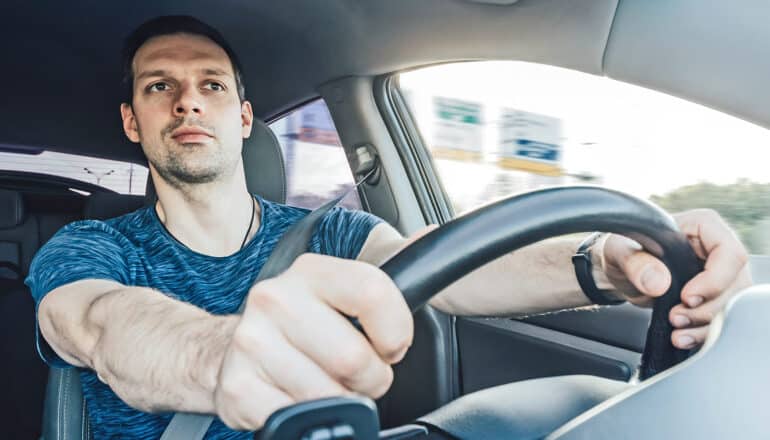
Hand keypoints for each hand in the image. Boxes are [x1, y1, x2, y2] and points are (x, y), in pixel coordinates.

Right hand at [213, 253, 412, 429]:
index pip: (373, 292)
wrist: (234, 349)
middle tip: (358, 374)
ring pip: (328, 395)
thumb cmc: (302, 325)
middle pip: (354, 357)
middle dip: (370, 379)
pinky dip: (306, 419)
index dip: (395, 332)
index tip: (390, 346)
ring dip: (339, 401)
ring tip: (326, 385)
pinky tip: (296, 397)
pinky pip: (295, 418)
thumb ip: (386, 276)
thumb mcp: (340, 292)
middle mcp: (276, 298)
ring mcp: (252, 341)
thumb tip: (429, 239)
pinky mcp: (238, 386)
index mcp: (310, 271)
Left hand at [600, 209, 751, 349]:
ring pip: (732, 306)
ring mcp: (719, 275)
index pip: (729, 254)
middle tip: (676, 317)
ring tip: (677, 332)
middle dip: (707, 309)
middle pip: (735, 285)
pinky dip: (703, 333)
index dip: (714, 280)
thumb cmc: (624, 251)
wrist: (620, 272)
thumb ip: (636, 263)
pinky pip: (721, 319)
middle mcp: (717, 250)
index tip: (686, 298)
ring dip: (706, 325)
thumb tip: (658, 282)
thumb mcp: (620, 251)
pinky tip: (683, 337)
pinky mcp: (714, 297)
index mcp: (702, 226)